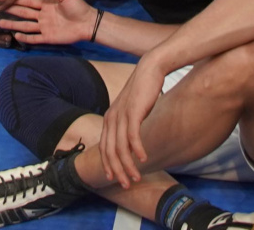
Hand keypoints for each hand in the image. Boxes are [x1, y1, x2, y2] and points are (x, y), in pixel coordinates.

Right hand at [0, 0, 98, 45]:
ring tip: (1, 23)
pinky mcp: (48, 38)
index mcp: (46, 5)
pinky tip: (15, 36)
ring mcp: (44, 27)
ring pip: (25, 26)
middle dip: (12, 11)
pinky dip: (25, 38)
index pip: (29, 2)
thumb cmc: (78, 7)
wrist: (88, 22)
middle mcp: (43, 16)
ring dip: (14, 25)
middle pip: (24, 14)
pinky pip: (34, 38)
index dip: (18, 1)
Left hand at [98, 64, 163, 185]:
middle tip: (126, 184)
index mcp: (109, 119)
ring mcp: (121, 115)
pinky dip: (137, 150)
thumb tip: (130, 141)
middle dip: (117, 170)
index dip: (108, 165)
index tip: (113, 178)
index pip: (104, 148)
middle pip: (110, 152)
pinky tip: (144, 159)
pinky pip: (133, 136)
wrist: (149, 69)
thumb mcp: (131, 110)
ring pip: (121, 148)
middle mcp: (111, 118)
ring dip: (128, 165)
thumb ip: (127, 124)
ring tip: (136, 177)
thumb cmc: (142, 91)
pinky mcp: (133, 112)